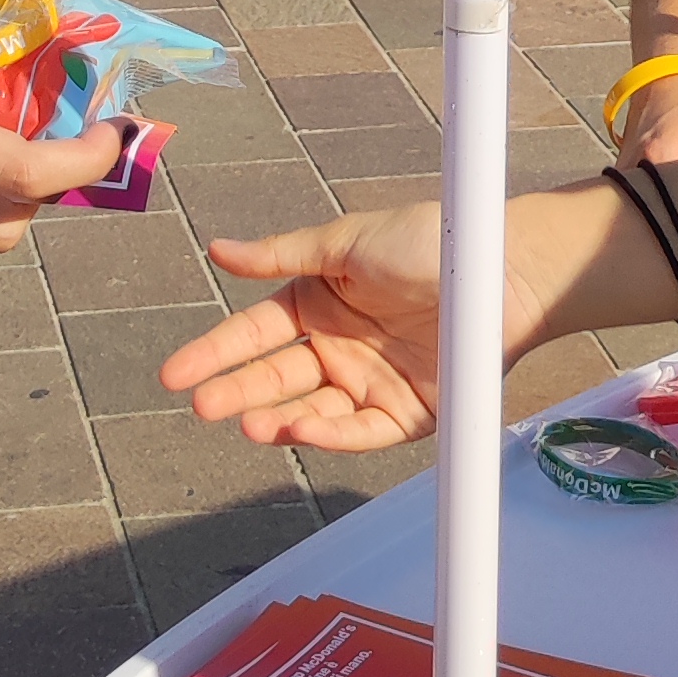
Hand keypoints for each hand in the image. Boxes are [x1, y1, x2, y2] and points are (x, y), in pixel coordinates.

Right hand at [157, 187, 602, 453]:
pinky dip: (328, 435)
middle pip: (275, 377)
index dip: (214, 353)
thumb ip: (281, 254)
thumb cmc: (429, 242)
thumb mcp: (346, 241)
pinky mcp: (406, 415)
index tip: (175, 374)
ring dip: (276, 419)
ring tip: (246, 424)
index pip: (254, 333)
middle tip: (200, 406)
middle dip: (235, 392)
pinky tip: (300, 430)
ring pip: (309, 411)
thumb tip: (218, 249)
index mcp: (318, 302)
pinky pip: (358, 431)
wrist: (502, 270)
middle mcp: (338, 348)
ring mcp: (369, 383)